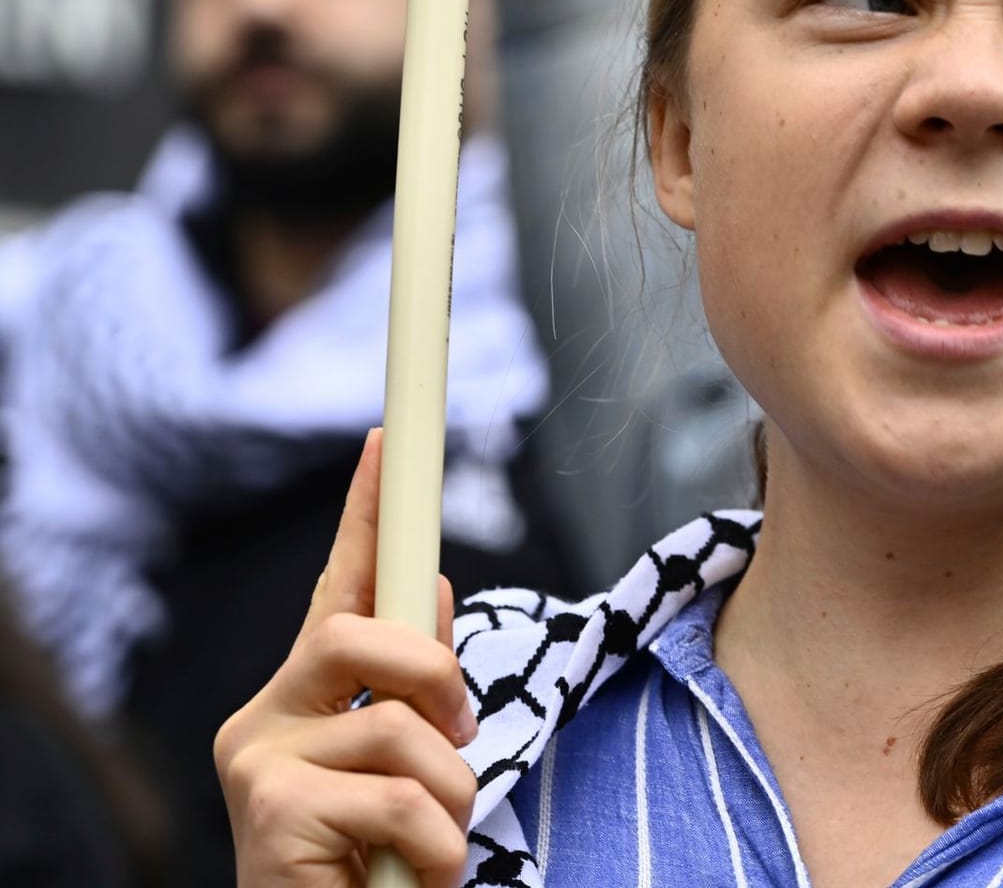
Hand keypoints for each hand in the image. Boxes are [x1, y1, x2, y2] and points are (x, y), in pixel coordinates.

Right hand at [214, 430, 477, 886]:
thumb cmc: (371, 862)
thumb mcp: (404, 766)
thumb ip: (410, 688)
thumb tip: (429, 588)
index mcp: (300, 700)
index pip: (334, 588)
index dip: (364, 514)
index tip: (387, 444)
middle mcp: (263, 718)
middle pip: (359, 635)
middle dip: (435, 679)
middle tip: (459, 743)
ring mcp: (258, 762)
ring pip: (399, 728)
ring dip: (449, 795)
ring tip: (430, 847)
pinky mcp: (270, 811)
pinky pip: (402, 797)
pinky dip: (436, 846)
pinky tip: (413, 878)